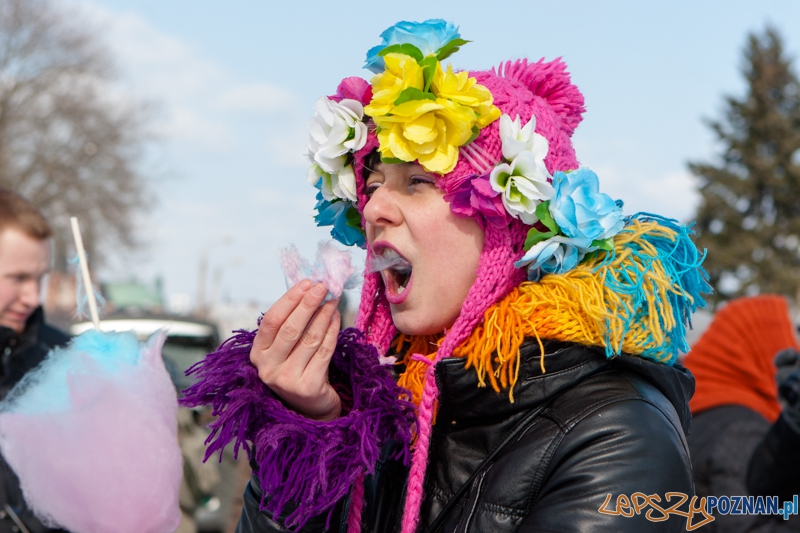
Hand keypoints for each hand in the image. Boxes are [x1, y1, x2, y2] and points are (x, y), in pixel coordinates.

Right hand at [250, 280, 341, 420]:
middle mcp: (268, 368)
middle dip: (308, 304)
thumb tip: (308, 288)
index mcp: (258, 354)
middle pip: (290, 329)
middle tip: (323, 286)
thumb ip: (291, 322)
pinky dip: (332, 332)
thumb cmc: (298, 367)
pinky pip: (324, 352)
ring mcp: (287, 379)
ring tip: (333, 298)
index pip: (271, 321)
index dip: (289, 300)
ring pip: (310, 339)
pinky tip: (336, 318)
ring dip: (324, 315)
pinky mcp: (308, 387)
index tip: (306, 283)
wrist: (310, 407)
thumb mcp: (286, 348)